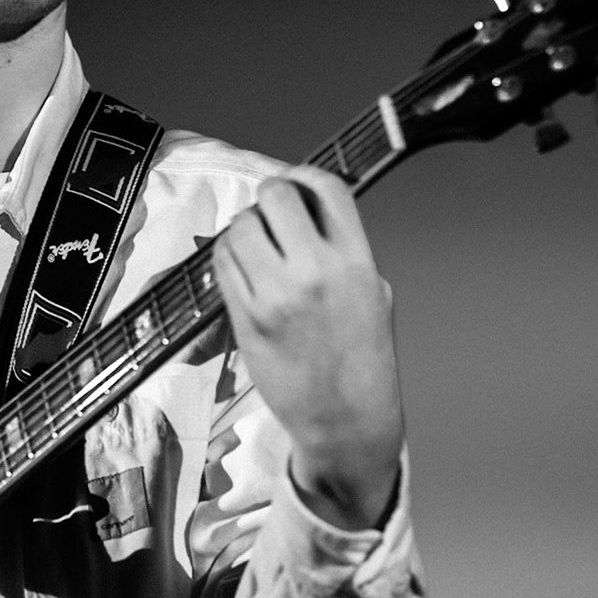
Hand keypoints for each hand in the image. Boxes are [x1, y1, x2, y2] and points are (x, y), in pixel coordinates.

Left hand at [212, 165, 404, 529]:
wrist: (346, 421)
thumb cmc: (362, 360)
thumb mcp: (374, 293)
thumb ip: (345, 249)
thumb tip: (309, 215)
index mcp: (356, 261)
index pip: (325, 187)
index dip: (304, 176)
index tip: (295, 183)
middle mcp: (316, 272)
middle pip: (275, 196)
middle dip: (268, 200)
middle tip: (269, 217)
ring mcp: (276, 296)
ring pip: (240, 228)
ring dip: (243, 231)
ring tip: (256, 251)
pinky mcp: (246, 319)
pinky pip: (223, 266)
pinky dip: (227, 259)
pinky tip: (243, 272)